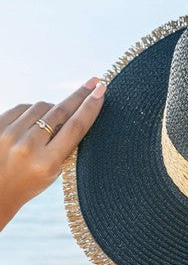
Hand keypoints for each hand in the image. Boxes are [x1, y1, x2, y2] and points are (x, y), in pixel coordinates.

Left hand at [0, 77, 106, 228]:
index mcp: (47, 163)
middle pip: (60, 112)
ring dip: (50, 111)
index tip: (101, 90)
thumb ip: (65, 145)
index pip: (75, 127)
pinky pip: (22, 107)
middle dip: (79, 96)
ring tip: (49, 125)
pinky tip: (32, 124)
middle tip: (93, 82)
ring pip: (41, 107)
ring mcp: (9, 135)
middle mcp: (28, 147)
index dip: (90, 107)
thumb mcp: (54, 172)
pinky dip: (32, 112)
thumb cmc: (29, 182)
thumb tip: (78, 110)